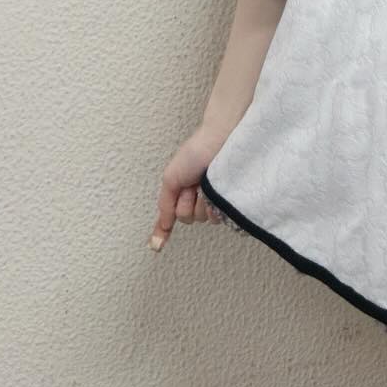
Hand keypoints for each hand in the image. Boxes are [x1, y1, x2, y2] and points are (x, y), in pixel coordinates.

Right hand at [148, 122, 234, 251]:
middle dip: (187, 204)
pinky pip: (219, 217)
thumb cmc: (196, 151)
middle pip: (188, 218)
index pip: (172, 213)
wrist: (222, 139)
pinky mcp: (229, 199)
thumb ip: (165, 204)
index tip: (156, 247)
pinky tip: (216, 191)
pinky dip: (214, 206)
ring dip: (201, 203)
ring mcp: (215, 198)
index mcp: (184, 189)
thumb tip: (163, 225)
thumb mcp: (171, 177)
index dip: (162, 230)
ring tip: (205, 183)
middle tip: (192, 185)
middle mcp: (199, 195)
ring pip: (203, 218)